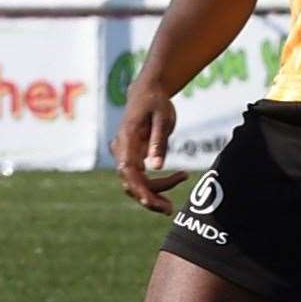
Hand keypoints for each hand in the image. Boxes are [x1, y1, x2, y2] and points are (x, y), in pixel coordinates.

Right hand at [110, 81, 186, 213]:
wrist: (147, 92)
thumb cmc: (156, 102)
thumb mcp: (163, 117)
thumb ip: (159, 141)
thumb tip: (157, 167)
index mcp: (126, 138)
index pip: (127, 170)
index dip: (137, 188)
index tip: (150, 201)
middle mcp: (121, 149)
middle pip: (130, 182)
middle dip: (148, 197)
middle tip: (170, 209)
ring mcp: (125, 155)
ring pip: (135, 183)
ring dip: (154, 193)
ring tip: (176, 199)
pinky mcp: (132, 158)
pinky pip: (140, 178)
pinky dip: (156, 184)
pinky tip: (179, 178)